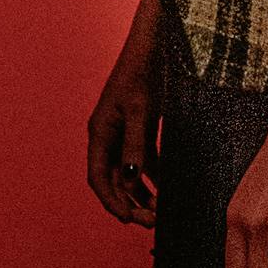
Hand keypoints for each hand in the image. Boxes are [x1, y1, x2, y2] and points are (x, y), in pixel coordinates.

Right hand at [87, 1, 162, 224]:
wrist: (156, 45)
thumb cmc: (144, 72)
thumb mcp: (141, 110)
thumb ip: (136, 146)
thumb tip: (130, 179)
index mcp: (100, 131)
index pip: (98, 176)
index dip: (110, 200)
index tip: (128, 219)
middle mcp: (109, 135)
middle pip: (114, 179)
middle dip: (130, 202)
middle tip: (152, 222)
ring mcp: (126, 133)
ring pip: (129, 174)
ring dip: (142, 194)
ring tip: (161, 213)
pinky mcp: (142, 128)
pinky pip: (145, 161)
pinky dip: (155, 178)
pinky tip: (170, 190)